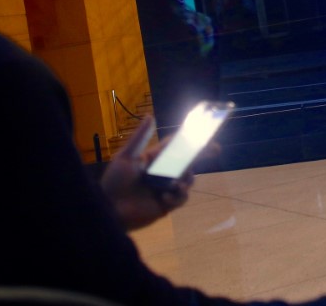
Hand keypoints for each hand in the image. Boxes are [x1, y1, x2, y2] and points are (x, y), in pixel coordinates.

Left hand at [101, 116, 194, 230]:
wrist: (109, 209)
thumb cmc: (115, 181)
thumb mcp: (126, 157)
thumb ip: (140, 137)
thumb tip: (151, 116)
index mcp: (153, 159)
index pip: (175, 147)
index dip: (188, 140)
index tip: (204, 133)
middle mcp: (162, 172)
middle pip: (186, 162)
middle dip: (201, 155)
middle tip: (215, 149)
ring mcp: (165, 188)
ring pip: (187, 180)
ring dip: (187, 179)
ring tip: (178, 184)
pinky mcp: (166, 205)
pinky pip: (180, 198)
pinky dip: (176, 196)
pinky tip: (165, 198)